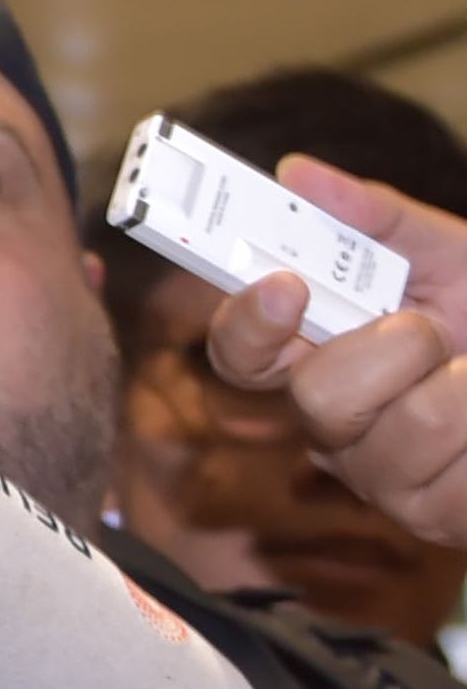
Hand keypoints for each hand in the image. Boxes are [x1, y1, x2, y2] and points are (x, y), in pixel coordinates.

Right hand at [203, 158, 466, 544]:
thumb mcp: (452, 255)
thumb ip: (380, 220)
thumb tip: (299, 174)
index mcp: (321, 357)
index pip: (243, 355)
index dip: (247, 324)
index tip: (284, 284)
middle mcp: (335, 424)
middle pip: (318, 398)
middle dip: (394, 348)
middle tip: (434, 331)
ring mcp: (380, 477)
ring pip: (403, 429)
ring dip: (464, 383)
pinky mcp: (431, 514)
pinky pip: (452, 466)